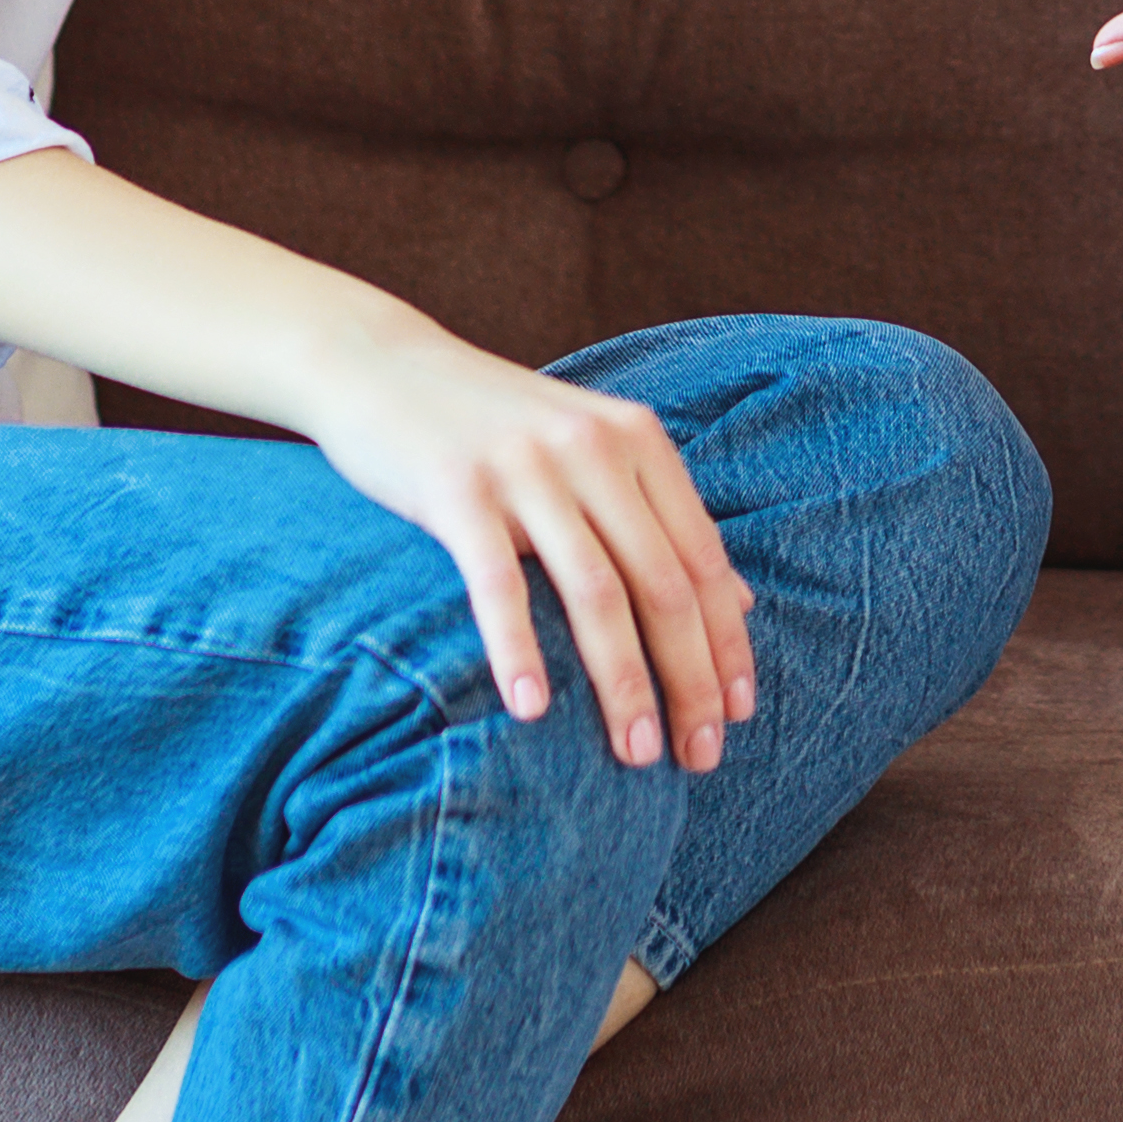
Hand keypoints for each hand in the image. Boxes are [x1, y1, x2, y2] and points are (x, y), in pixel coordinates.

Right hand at [283, 314, 751, 769]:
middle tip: (698, 756)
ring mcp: (526, 466)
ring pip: (596, 593)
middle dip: (689, 678)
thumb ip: (661, 517)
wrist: (382, 365)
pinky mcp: (457, 489)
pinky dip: (519, 652)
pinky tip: (532, 711)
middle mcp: (593, 448)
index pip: (702, 559)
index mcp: (637, 441)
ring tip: (635, 754)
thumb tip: (740, 603)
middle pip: (663, 583)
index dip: (726, 642)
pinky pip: (499, 585)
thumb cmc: (494, 425)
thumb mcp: (591, 450)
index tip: (737, 714)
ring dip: (622, 683)